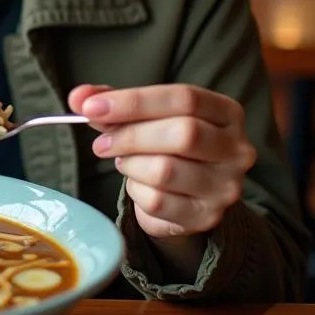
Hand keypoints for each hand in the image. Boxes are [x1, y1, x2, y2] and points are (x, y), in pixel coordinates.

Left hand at [68, 84, 255, 241]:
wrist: (185, 194)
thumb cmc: (163, 142)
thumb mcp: (143, 116)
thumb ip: (112, 102)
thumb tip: (78, 97)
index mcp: (226, 112)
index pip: (184, 98)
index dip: (134, 101)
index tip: (91, 107)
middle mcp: (236, 149)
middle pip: (182, 134)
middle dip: (130, 136)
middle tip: (100, 143)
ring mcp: (226, 186)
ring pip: (166, 170)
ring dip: (131, 165)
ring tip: (123, 161)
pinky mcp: (206, 217)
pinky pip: (159, 202)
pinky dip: (136, 191)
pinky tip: (138, 184)